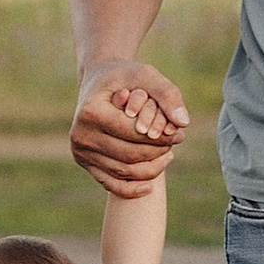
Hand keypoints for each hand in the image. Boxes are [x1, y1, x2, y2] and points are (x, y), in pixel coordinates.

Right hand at [69, 64, 187, 196]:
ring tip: (168, 156)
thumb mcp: (146, 74)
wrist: (98, 80)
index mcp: (91, 112)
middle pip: (129, 155)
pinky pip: (110, 183)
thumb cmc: (124, 76)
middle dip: (157, 152)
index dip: (160, 137)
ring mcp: (80, 151)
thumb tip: (183, 123)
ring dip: (150, 169)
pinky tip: (150, 186)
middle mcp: (81, 134)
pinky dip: (131, 189)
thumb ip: (167, 94)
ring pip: (123, 171)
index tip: (180, 134)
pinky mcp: (84, 161)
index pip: (133, 133)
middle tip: (176, 143)